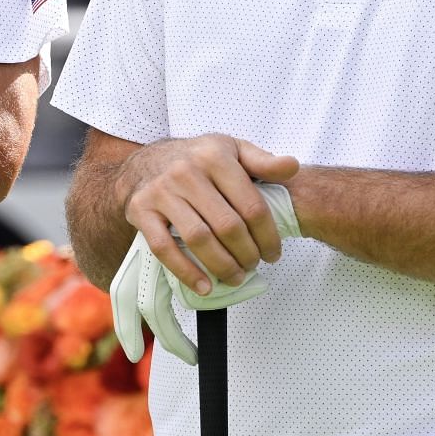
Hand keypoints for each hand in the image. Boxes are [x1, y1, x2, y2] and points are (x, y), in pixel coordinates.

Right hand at [115, 134, 298, 294]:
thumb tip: (292, 166)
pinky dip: (186, 272)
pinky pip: (164, 248)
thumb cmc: (196, 159)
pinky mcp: (142, 211)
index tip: (273, 253)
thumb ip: (263, 161)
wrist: (145, 162)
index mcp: (214, 156)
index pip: (251, 205)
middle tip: (254, 265)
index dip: (268, 236)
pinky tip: (205, 286)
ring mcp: (162, 192)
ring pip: (199, 239)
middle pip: (227, 226)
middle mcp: (187, 172)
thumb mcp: (231, 150)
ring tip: (236, 277)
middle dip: (247, 254)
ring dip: (222, 266)